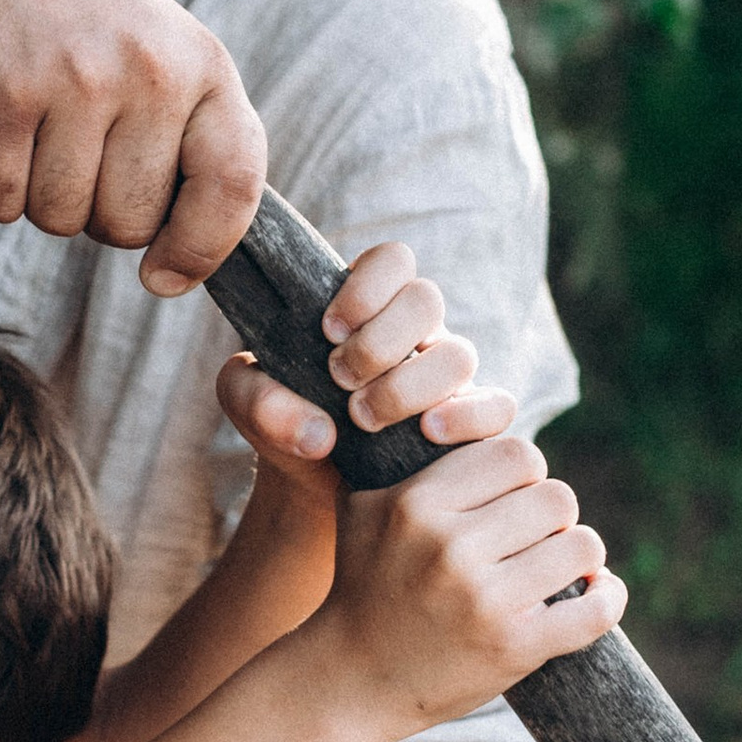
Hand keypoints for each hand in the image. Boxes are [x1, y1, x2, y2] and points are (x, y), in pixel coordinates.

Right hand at [0, 0, 265, 291]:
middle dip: (92, 208)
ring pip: (60, 220)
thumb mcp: (156, 47)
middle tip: (69, 140)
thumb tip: (193, 258)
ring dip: (36, 193)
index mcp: (203, 65)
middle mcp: (149, 72)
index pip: (235, 183)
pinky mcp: (0, 96)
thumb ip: (185, 134)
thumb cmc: (67, 7)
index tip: (164, 275)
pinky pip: (0, 203)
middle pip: (129, 225)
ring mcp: (76, 81)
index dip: (203, 247)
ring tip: (31, 120)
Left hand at [216, 240, 513, 496]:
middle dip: (380, 342)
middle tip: (338, 379)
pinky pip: (497, 405)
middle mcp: (414, 331)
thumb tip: (318, 432)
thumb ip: (255, 398)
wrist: (307, 481)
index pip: (393, 260)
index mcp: (367, 303)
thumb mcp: (244, 402)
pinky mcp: (467, 421)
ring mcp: (444, 375)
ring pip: (460, 355)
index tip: (327, 331)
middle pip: (427, 300)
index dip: (367, 288)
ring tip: (363, 419)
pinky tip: (427, 434)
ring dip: (409, 386)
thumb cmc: (282, 420)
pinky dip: (469, 416)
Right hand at [307, 428, 624, 730]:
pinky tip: (596, 596)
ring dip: (577, 557)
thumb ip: (406, 457)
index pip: (517, 455)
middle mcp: (451, 548)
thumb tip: (454, 406)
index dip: (525, 475)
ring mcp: (484, 600)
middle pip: (557, 497)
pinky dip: (605, 600)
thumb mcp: (365, 507)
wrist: (350, 680)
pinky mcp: (514, 647)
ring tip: (553, 571)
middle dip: (553, 518)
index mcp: (417, 505)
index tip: (511, 502)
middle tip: (533, 541)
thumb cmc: (365, 584)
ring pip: (582, 547)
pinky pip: (594, 611)